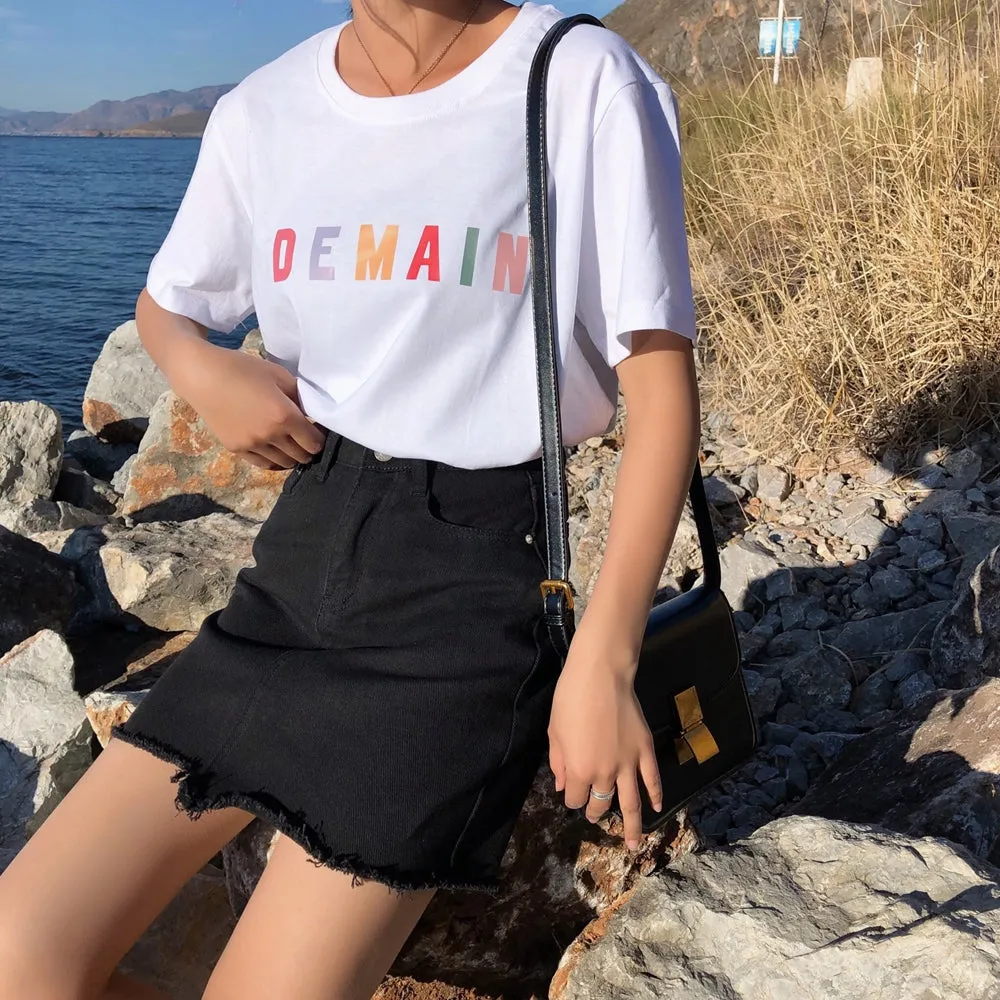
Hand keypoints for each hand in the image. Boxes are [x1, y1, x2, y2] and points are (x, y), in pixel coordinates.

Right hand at [170, 340, 325, 469]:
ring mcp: (252, 445)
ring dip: (292, 456)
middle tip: (306, 437)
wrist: (202, 376)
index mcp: (284, 416)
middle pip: (302, 456)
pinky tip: (275, 450)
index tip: (317, 429)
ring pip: (284, 464)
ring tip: (290, 443)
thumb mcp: (279, 375)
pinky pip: (263, 464)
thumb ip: (298, 397)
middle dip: (308, 448)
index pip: (314, 442)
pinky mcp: (236, 449)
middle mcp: (270, 436)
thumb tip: (310, 413)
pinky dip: (274, 460)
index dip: (320, 437)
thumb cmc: (243, 369)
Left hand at [547, 631, 661, 850]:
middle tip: (596, 815)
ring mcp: (628, 764)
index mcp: (580, 770)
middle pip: (601, 803)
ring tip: (633, 845)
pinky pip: (652, 779)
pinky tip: (657, 808)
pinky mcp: (645, 750)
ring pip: (632, 803)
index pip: (576, 798)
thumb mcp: (554, 732)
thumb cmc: (570, 699)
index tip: (572, 792)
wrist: (600, 676)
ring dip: (632, 827)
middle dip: (596, 811)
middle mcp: (605, 773)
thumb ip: (559, 762)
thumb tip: (563, 786)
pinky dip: (656, 795)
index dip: (573, 798)